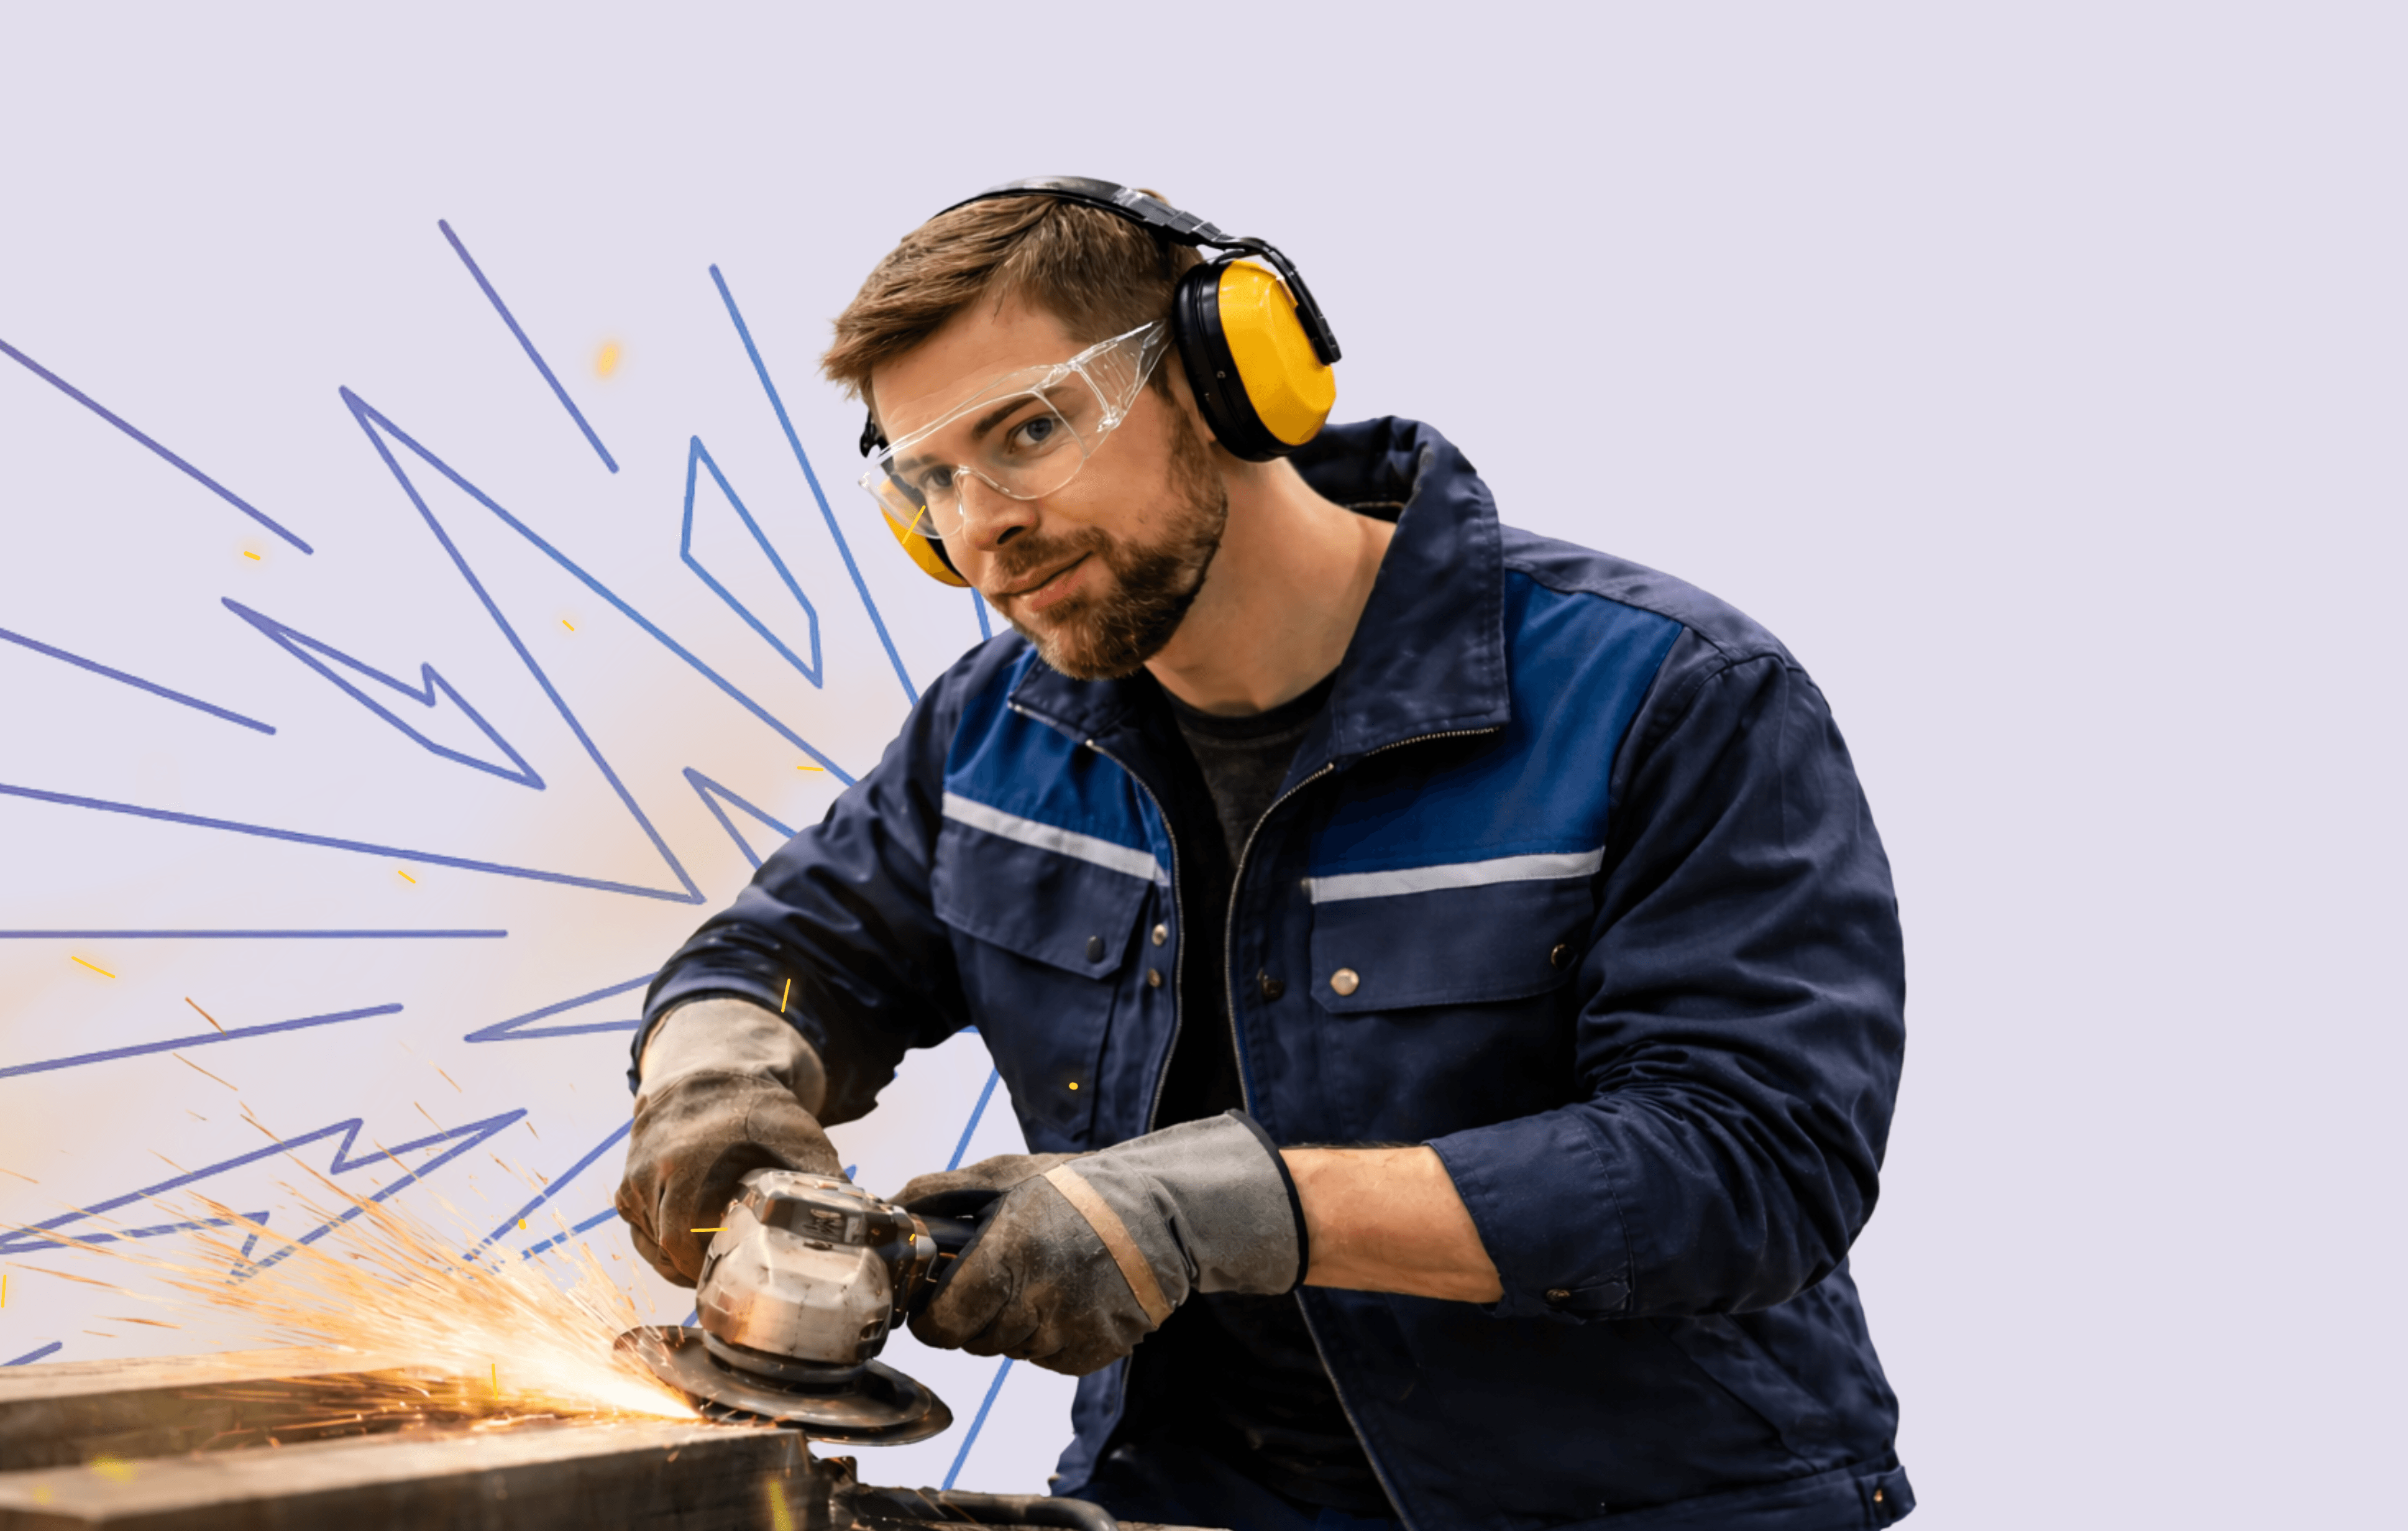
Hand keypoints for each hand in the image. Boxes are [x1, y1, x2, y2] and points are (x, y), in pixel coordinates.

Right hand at [615, 1001, 838, 1285]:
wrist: (716, 1073)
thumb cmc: (763, 1112)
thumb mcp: (801, 1142)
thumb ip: (823, 1187)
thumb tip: (858, 1231)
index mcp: (695, 1162)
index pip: (684, 1239)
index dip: (704, 1268)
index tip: (730, 1281)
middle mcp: (657, 1167)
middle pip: (664, 1245)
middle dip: (692, 1269)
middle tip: (722, 1281)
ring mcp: (637, 1173)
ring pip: (648, 1240)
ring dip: (674, 1257)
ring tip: (708, 1262)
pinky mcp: (628, 1177)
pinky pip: (637, 1225)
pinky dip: (658, 1239)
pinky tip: (687, 1241)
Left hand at [910, 1112, 1302, 1376]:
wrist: (1163, 1212)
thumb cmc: (1078, 1189)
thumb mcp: (1003, 1175)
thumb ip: (939, 1194)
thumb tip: (889, 1212)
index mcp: (1008, 1256)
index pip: (940, 1326)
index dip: (931, 1314)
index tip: (936, 1296)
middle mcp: (1038, 1301)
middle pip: (971, 1342)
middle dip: (972, 1314)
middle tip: (997, 1274)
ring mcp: (1069, 1331)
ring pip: (1009, 1351)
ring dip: (1012, 1324)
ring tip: (1039, 1278)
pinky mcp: (1095, 1351)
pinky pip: (1046, 1360)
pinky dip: (1047, 1336)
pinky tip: (1066, 1297)